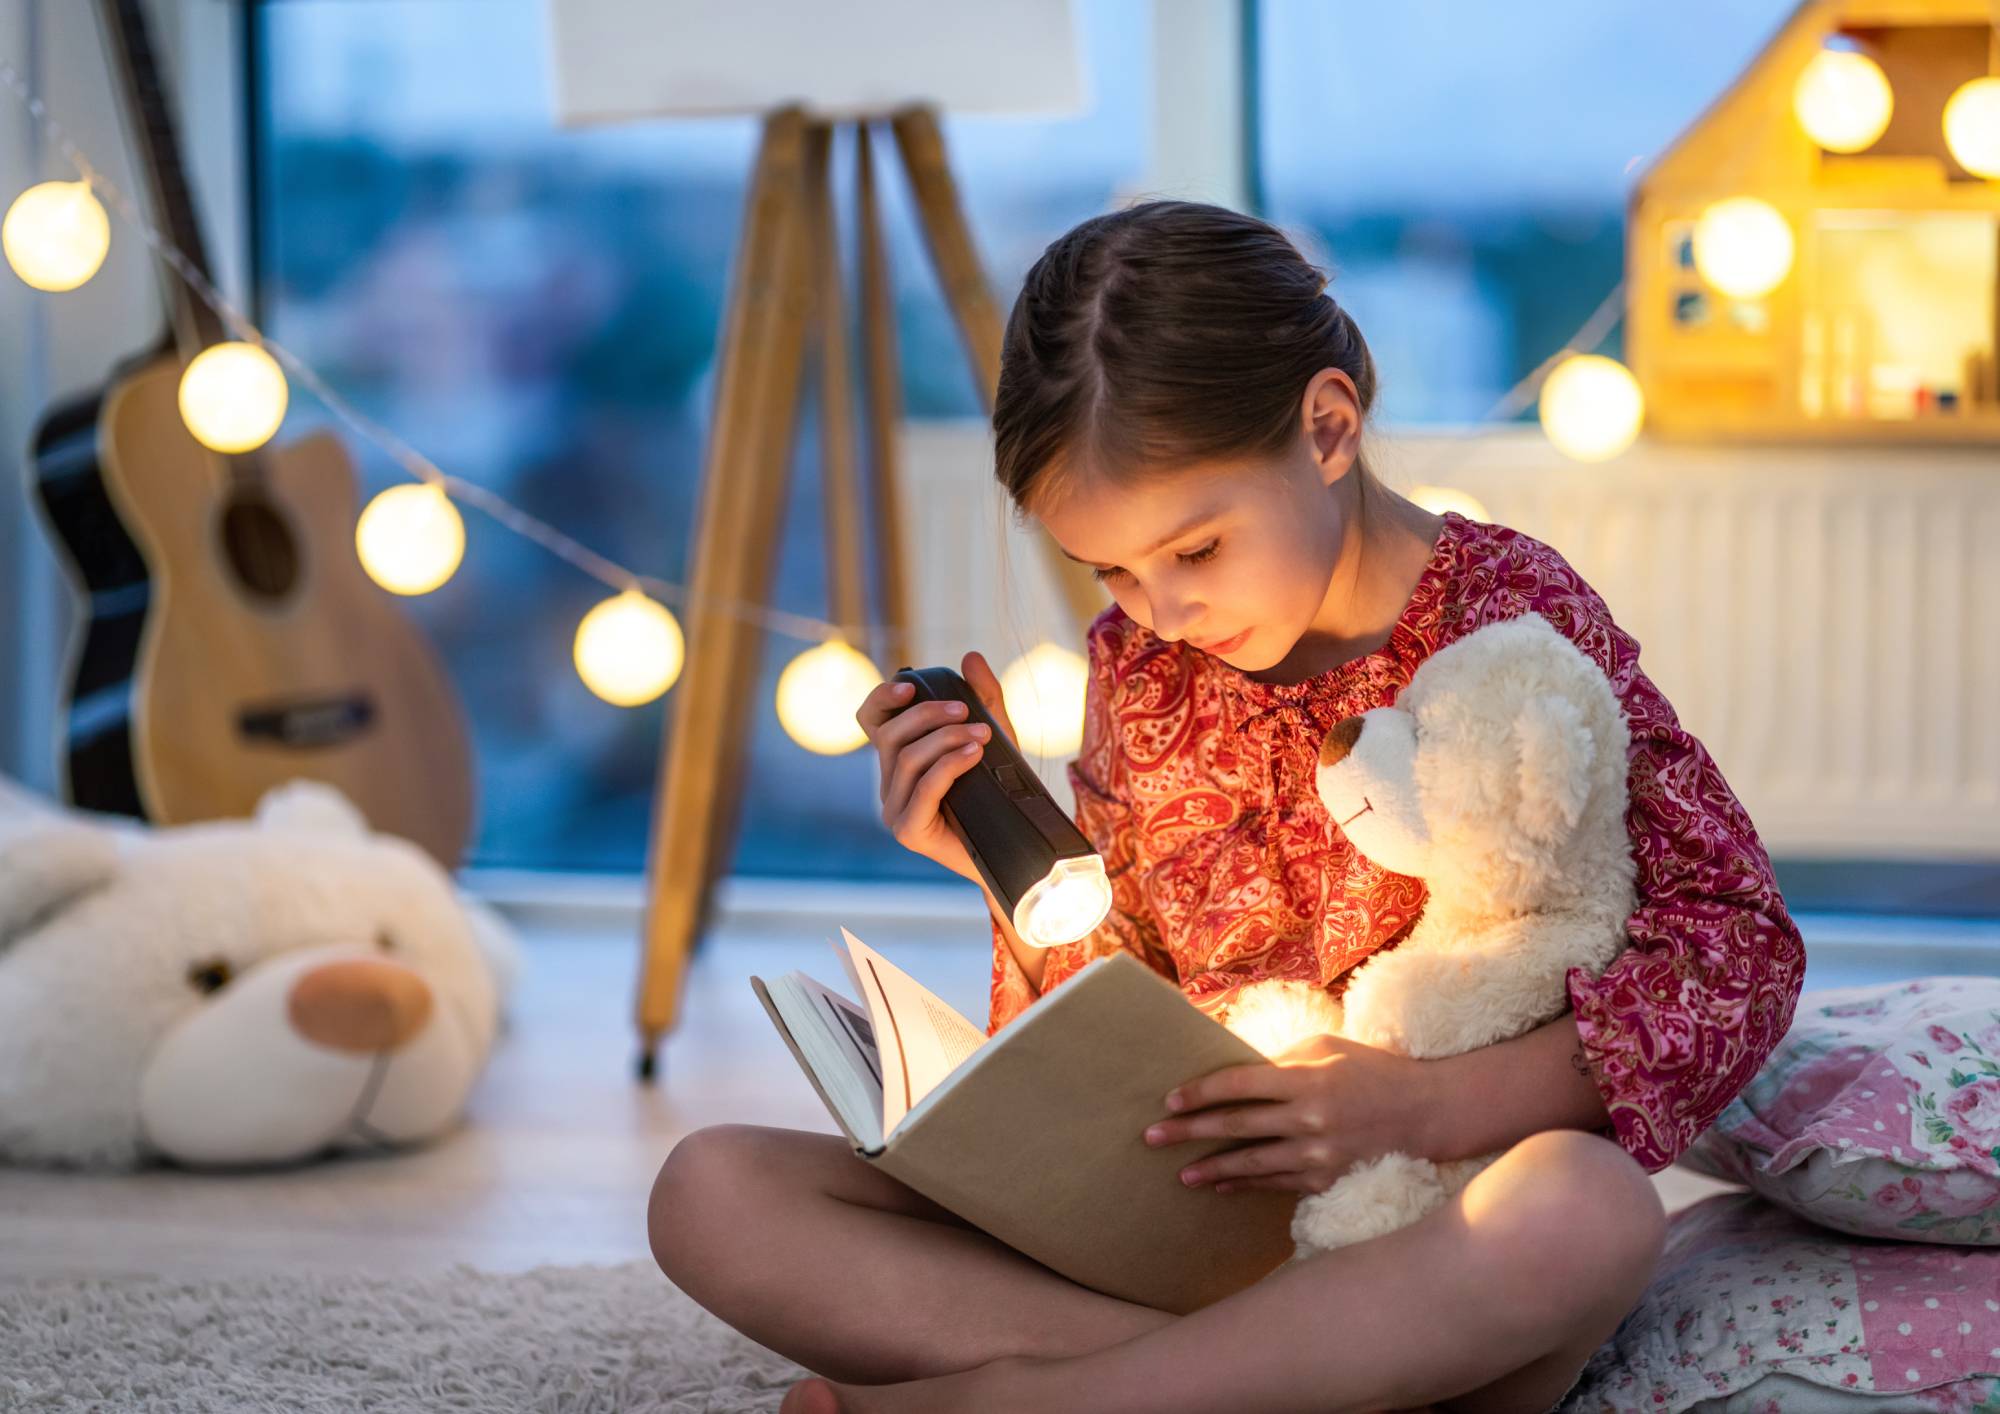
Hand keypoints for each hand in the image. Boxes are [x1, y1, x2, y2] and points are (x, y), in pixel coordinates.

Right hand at [856, 650, 1019, 886]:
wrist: (1015, 847)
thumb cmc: (1000, 792)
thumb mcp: (995, 736)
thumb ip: (985, 697)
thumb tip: (970, 657)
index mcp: (898, 760)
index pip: (870, 720)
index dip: (882, 698)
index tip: (911, 685)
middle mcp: (889, 784)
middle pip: (890, 736)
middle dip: (928, 716)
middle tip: (966, 711)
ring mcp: (894, 810)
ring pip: (907, 759)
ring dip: (945, 739)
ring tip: (981, 735)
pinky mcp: (908, 831)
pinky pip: (924, 788)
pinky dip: (949, 765)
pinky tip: (974, 754)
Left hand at [1140, 1032, 1437, 1193]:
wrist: (1425, 1111)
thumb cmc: (1369, 1069)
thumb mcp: (1325, 1048)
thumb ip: (1278, 1061)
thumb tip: (1233, 1073)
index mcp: (1306, 1078)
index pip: (1239, 1085)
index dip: (1200, 1093)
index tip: (1170, 1100)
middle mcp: (1310, 1118)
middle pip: (1236, 1126)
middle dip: (1189, 1133)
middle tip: (1151, 1138)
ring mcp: (1319, 1155)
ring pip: (1252, 1164)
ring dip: (1211, 1169)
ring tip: (1180, 1174)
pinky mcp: (1328, 1180)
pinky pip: (1276, 1184)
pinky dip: (1246, 1184)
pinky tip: (1220, 1185)